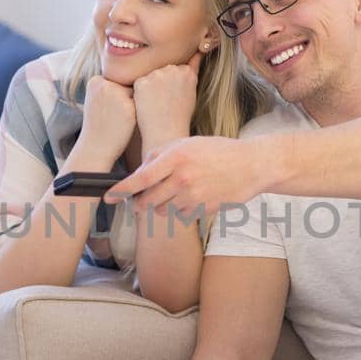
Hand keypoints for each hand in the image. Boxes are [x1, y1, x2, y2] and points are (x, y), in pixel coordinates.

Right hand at [75, 75, 136, 167]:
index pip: (118, 81)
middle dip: (128, 100)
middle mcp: (105, 84)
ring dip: (136, 106)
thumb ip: (109, 87)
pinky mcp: (129, 107)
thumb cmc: (99, 124)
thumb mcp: (97, 100)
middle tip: (118, 117)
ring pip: (138, 94)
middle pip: (128, 86)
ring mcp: (117, 94)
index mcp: (95, 80)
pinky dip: (142, 113)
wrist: (96, 148)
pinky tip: (132, 123)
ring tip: (123, 121)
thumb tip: (133, 77)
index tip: (111, 110)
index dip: (118, 96)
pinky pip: (143, 104)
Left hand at [109, 135, 269, 221]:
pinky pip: (182, 216)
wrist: (252, 165)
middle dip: (139, 203)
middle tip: (139, 200)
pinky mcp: (204, 209)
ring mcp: (194, 196)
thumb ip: (161, 154)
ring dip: (162, 206)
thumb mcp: (188, 143)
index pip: (141, 178)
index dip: (121, 190)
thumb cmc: (219, 151)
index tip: (108, 197)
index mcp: (176, 157)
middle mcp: (183, 178)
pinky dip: (182, 210)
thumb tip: (140, 171)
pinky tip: (194, 197)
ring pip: (163, 211)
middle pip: (148, 201)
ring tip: (176, 192)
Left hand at [132, 50, 202, 156]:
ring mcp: (156, 75)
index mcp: (186, 71)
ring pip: (149, 76)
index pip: (176, 68)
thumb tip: (200, 50)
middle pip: (162, 69)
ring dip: (150, 87)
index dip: (172, 84)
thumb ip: (192, 70)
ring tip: (156, 105)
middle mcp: (172, 69)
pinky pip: (138, 83)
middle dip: (161, 83)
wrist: (165, 134)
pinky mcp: (141, 82)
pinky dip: (140, 94)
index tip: (173, 97)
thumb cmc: (179, 116)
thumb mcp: (192, 91)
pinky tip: (146, 105)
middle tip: (164, 103)